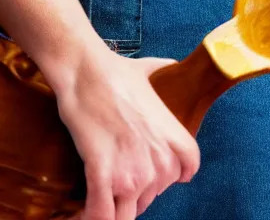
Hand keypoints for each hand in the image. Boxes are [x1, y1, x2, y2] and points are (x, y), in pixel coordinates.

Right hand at [54, 44, 199, 219]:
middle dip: (136, 189)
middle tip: (117, 176)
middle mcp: (158, 159)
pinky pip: (102, 216)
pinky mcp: (103, 176)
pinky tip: (81, 214)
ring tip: (99, 197)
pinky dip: (91, 218)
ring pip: (128, 213)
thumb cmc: (116, 71)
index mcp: (172, 136)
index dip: (173, 174)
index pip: (188, 169)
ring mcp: (131, 171)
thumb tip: (172, 64)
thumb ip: (166, 71)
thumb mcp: (151, 71)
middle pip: (152, 194)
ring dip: (114, 208)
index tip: (156, 172)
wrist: (87, 71)